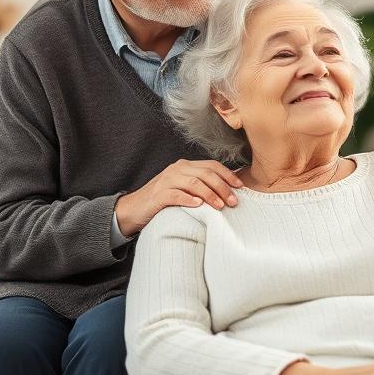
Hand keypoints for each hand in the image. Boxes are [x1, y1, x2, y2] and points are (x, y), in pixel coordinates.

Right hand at [114, 159, 242, 235]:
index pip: (211, 165)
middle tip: (233, 201)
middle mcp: (176, 169)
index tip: (240, 187)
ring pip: (194, 182)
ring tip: (221, 206)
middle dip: (223, 187)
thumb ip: (200, 186)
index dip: (228, 175)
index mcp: (185, 166)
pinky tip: (198, 206)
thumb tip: (227, 192)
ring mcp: (166, 181)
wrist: (133, 209)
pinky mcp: (158, 195)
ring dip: (210, 194)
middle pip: (205, 173)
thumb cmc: (163, 202)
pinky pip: (176, 194)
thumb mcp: (183, 189)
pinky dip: (188, 199)